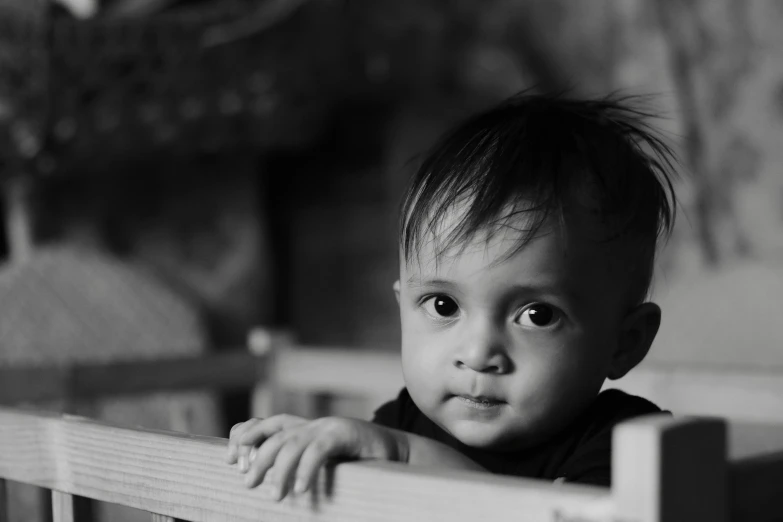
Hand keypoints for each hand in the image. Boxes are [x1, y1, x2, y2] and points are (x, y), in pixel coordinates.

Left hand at [226, 414, 403, 499]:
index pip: (266, 423)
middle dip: (256, 457)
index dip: (245, 436)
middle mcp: (312, 423)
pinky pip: (319, 450)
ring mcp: (328, 426)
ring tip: (275, 495)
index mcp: (304, 427)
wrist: (396, 451)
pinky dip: (307, 470)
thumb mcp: (321, 461)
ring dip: (279, 470)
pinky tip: (303, 490)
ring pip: (292, 443)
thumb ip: (299, 463)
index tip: (231, 460)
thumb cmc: (357, 462)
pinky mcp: (344, 433)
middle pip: (273, 433)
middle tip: (248, 483)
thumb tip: (269, 482)